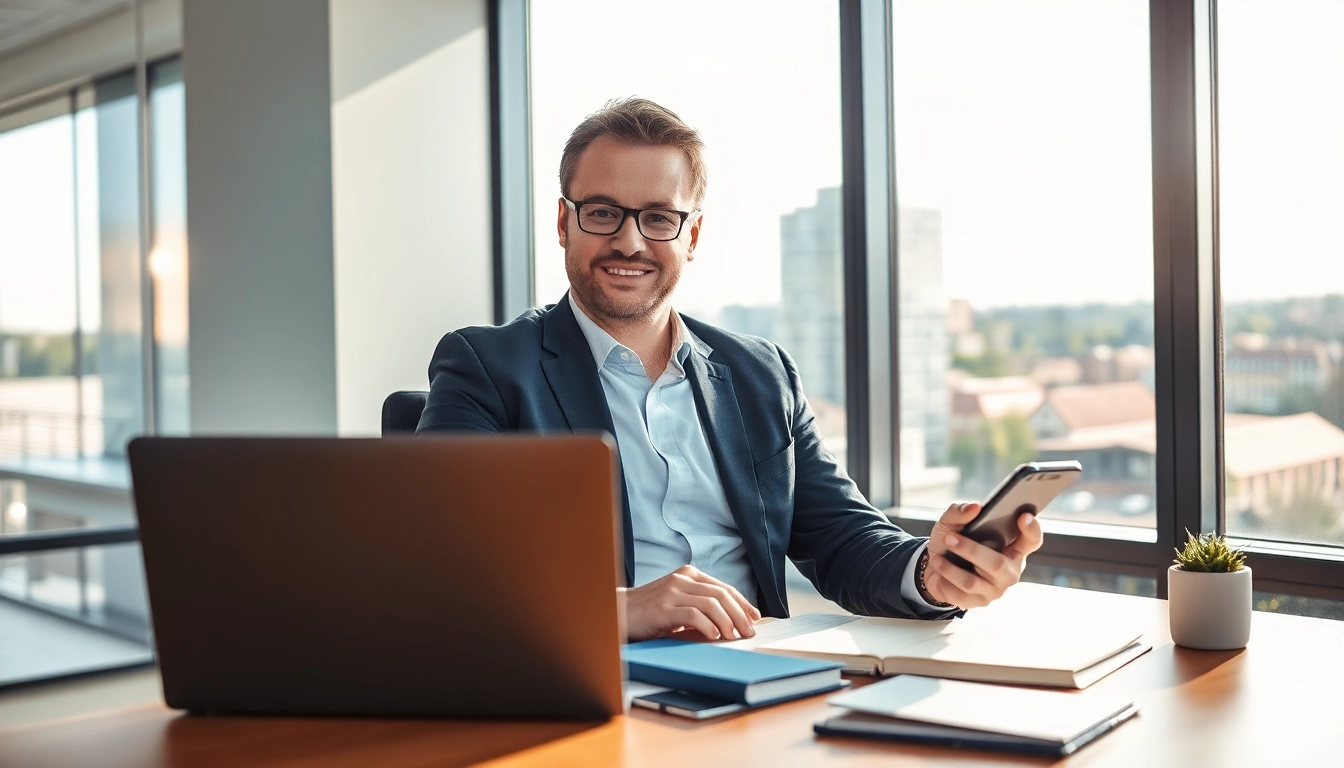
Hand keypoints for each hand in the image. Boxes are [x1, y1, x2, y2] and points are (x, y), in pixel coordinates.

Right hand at [621, 564, 761, 641]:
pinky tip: (714, 635)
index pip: (723, 587)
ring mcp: (672, 591)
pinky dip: (707, 625)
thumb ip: (699, 605)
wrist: (618, 612)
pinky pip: (692, 614)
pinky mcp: (663, 607)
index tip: (754, 618)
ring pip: (710, 603)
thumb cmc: (650, 611)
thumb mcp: (678, 602)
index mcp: (689, 574)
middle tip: (749, 632)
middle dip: (740, 614)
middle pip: (721, 594)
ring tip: (734, 636)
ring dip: (727, 621)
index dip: (742, 603)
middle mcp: (682, 579)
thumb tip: (731, 621)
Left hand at [923, 502, 1043, 609]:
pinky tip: (938, 570)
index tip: (1023, 516)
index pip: (1031, 541)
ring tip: (937, 557)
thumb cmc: (951, 543)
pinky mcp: (977, 602)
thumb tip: (974, 507)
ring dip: (951, 568)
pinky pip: (958, 593)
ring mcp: (994, 589)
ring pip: (972, 582)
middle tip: (950, 538)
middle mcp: (1009, 571)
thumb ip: (960, 512)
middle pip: (998, 564)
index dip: (1031, 530)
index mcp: (1012, 548)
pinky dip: (944, 579)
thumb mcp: (951, 523)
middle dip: (971, 550)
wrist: (933, 568)